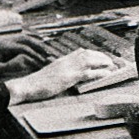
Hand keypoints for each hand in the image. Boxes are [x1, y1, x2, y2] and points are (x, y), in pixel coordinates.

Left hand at [0, 35, 49, 77]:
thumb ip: (11, 65)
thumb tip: (26, 61)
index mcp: (2, 46)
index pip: (23, 48)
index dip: (34, 55)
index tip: (43, 62)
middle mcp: (4, 41)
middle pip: (25, 39)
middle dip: (39, 46)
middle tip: (49, 55)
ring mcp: (5, 41)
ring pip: (24, 38)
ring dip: (36, 44)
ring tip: (46, 52)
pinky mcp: (6, 44)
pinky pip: (21, 40)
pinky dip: (31, 43)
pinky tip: (38, 48)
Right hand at [4, 49, 119, 104]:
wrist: (27, 86)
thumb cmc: (36, 84)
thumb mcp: (51, 75)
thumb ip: (60, 73)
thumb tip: (68, 77)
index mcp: (60, 61)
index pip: (79, 52)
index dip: (92, 54)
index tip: (100, 56)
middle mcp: (65, 61)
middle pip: (86, 54)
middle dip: (100, 56)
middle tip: (110, 60)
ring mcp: (67, 68)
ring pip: (89, 60)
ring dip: (102, 62)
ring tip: (112, 65)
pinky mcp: (68, 77)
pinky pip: (88, 73)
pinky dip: (100, 72)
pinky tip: (107, 74)